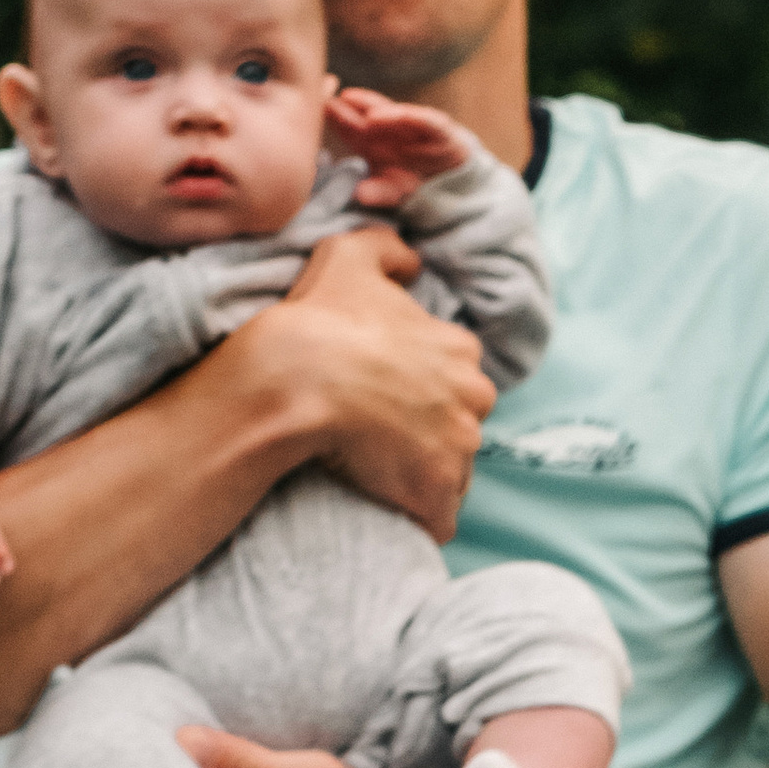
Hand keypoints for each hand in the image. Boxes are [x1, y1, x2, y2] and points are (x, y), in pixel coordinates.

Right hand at [249, 224, 493, 536]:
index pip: (458, 377)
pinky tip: (395, 513)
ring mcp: (458, 449)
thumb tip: (412, 262)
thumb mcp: (348, 257)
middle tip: (386, 438)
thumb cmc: (322, 319)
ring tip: (382, 475)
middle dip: (433, 434)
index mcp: (460, 350)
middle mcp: (472, 399)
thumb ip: (386, 248)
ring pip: (453, 471)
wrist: (295, 378)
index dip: (426, 389)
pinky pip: (439, 518)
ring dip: (425, 476)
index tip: (393, 397)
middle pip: (461, 425)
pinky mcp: (435, 492)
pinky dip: (422, 519)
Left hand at [328, 85, 473, 210]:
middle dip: (347, 108)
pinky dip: (409, 116)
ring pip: (391, 113)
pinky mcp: (438, 128)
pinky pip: (423, 119)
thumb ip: (379, 192)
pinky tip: (394, 114)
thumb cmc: (419, 184)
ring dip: (372, 105)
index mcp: (376, 142)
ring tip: (352, 100)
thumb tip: (359, 194)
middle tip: (327, 99)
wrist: (458, 183)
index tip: (318, 112)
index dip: (336, 121)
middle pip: (366, 116)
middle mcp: (392, 130)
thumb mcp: (396, 191)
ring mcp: (414, 126)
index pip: (352, 129)